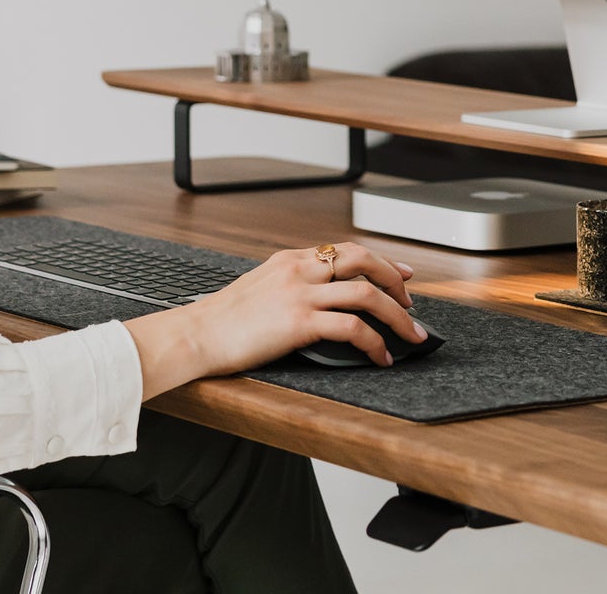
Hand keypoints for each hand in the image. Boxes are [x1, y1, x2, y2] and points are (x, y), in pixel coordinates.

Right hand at [123, 241, 419, 397]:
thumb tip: (321, 297)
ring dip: (397, 315)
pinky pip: (353, 328)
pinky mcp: (299, 322)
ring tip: (411, 334)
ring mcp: (300, 294)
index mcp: (290, 259)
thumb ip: (291, 284)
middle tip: (411, 303)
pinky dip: (375, 343)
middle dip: (396, 280)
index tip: (402, 275)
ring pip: (366, 293)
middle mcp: (299, 270)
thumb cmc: (223, 320)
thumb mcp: (260, 286)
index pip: (346, 250)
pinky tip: (382, 356)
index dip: (381, 262)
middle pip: (364, 260)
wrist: (195, 334)